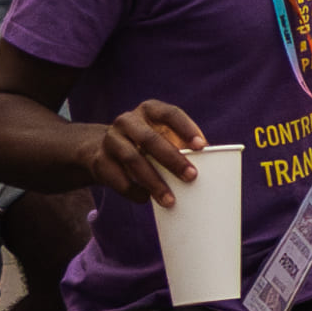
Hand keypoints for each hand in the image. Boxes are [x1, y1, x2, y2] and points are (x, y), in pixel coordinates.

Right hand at [67, 101, 208, 204]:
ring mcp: (111, 140)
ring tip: (170, 200)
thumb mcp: (161, 136)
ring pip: (133, 160)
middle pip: (150, 139)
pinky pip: (118, 178)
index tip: (202, 146)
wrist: (100, 149)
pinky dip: (133, 191)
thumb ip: (180, 145)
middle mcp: (127, 121)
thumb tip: (212, 166)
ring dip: (154, 182)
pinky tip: (145, 199)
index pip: (170, 114)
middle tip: (191, 177)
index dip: (186, 128)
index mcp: (149, 110)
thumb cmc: (145, 143)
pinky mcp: (99, 160)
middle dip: (172, 159)